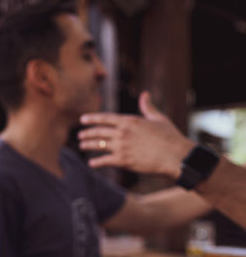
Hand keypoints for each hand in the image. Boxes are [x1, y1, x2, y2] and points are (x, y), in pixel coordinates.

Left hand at [78, 91, 194, 177]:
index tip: (82, 119)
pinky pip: (105, 161)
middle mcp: (123, 133)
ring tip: (82, 146)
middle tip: (80, 135)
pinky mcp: (123, 161)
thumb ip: (148, 107)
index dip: (92, 119)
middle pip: (99, 132)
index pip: (105, 118)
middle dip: (87, 133)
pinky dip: (96, 162)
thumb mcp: (158, 118)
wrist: (176, 156)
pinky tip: (91, 163)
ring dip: (88, 145)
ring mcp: (122, 147)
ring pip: (99, 145)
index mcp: (130, 121)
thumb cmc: (170, 137)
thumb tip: (145, 94)